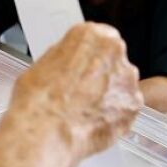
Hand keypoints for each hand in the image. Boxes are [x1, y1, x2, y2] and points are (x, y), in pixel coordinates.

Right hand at [0, 23, 142, 166]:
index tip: (78, 75)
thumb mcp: (40, 67)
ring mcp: (129, 83)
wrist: (43, 132)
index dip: (86, 62)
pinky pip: (124, 113)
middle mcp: (118, 54)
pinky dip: (112, 121)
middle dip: (100, 81)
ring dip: (107, 102)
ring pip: (121, 89)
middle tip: (77, 100)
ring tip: (80, 118)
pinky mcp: (133, 110)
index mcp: (93, 34)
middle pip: (113, 64)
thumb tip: (64, 71)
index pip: (97, 41)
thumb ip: (63, 63)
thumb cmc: (33, 100)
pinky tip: (90, 129)